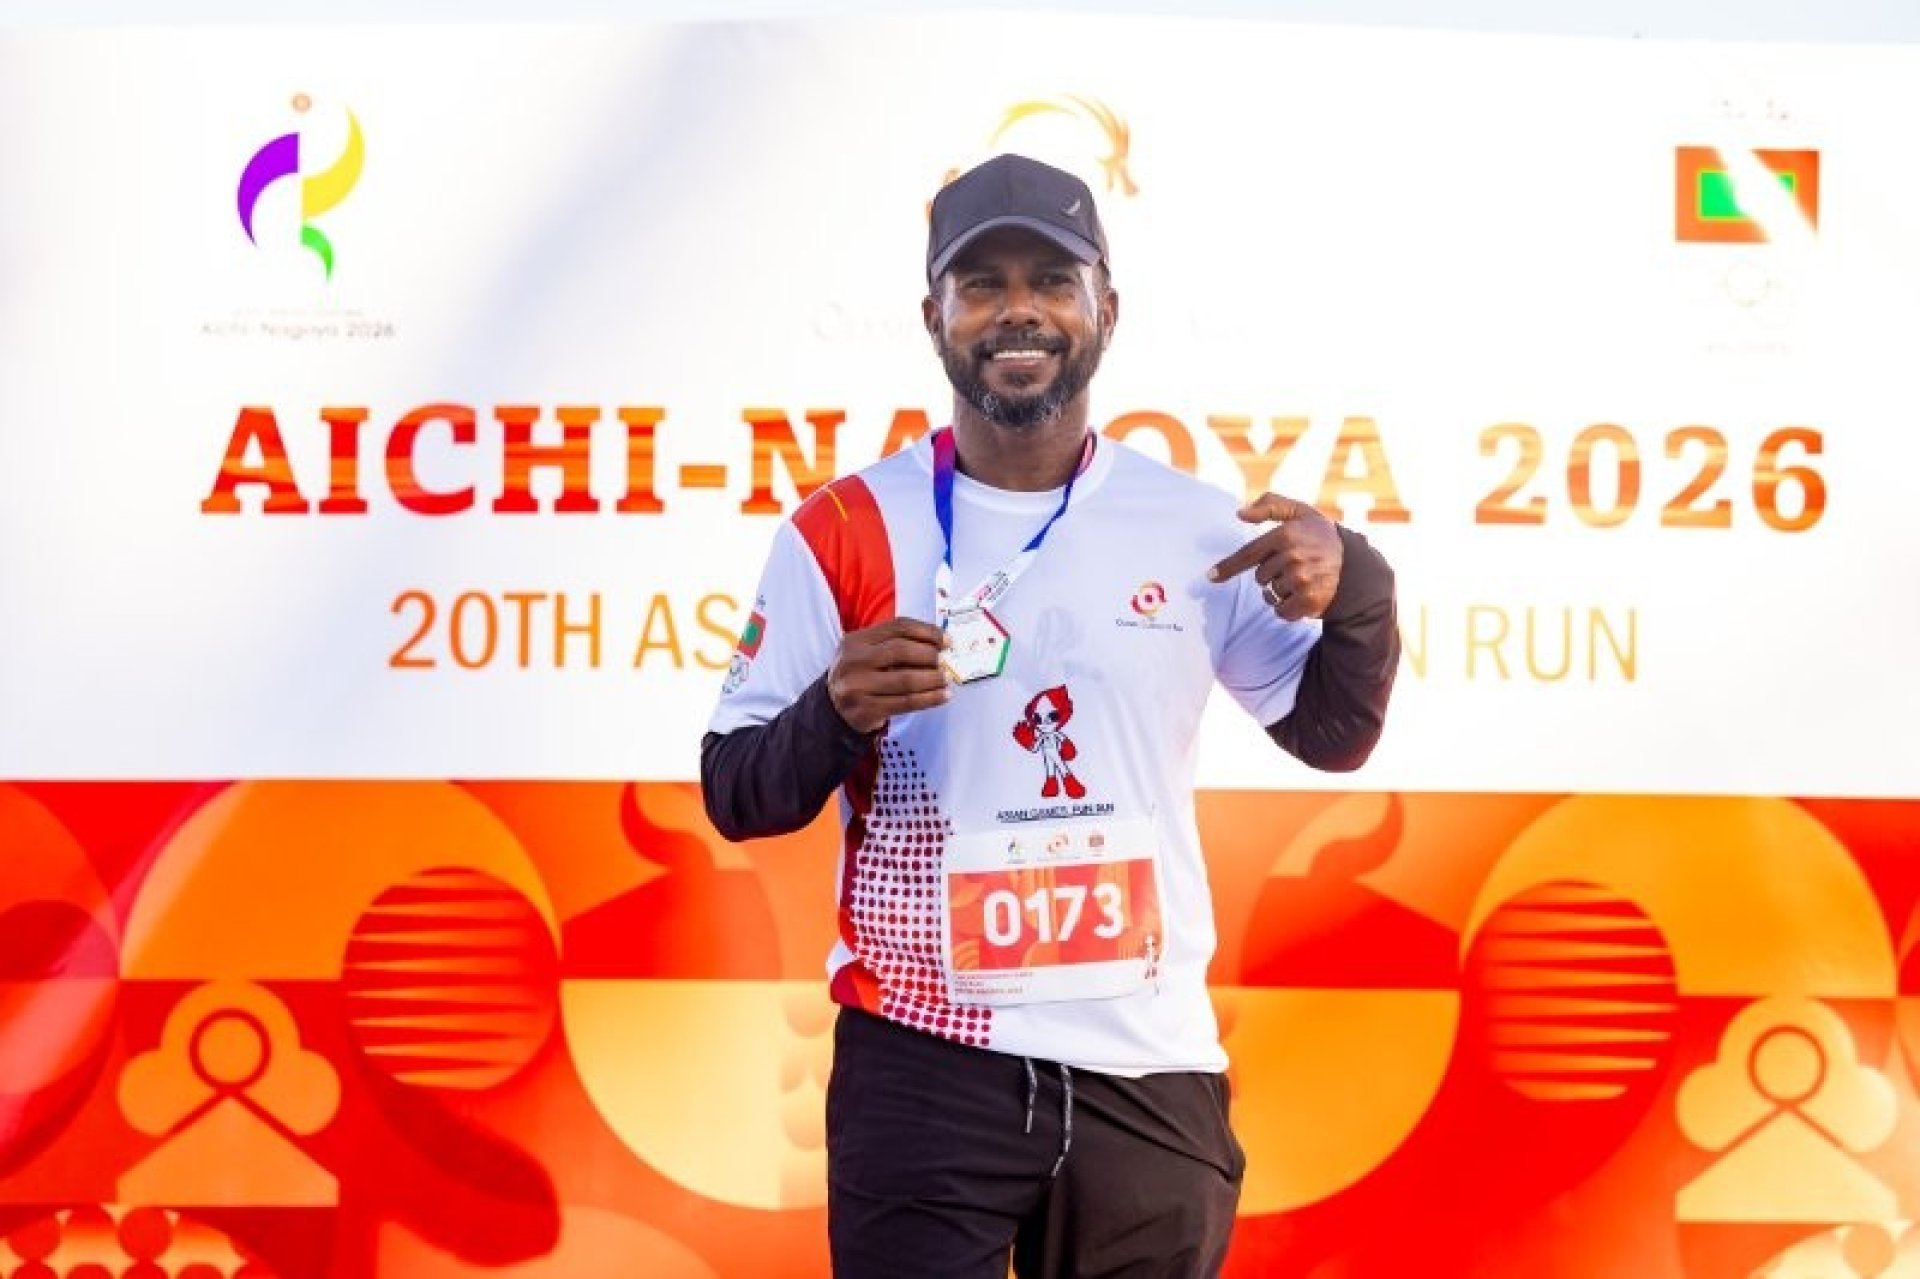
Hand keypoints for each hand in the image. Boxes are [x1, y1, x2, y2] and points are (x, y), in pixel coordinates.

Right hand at [827, 617, 949, 732]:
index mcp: (856, 640)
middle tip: (945, 663)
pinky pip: (906, 702)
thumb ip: (896, 644)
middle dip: (930, 656)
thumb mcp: (868, 653)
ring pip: (906, 680)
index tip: (946, 641)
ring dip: (933, 679)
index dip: (927, 632)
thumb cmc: (861, 677)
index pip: (898, 627)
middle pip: (902, 651)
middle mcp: (853, 661)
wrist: (833, 709)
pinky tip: (942, 696)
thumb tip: (939, 645)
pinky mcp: (865, 710)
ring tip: (946, 680)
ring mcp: (857, 687)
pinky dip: (930, 699)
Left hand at [1206, 493, 1342, 620]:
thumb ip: (1270, 506)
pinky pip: (1282, 612)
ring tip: (1301, 581)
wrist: (1356, 565)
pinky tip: (1303, 597)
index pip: (1248, 554)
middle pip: (1261, 578)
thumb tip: (1240, 513)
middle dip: (1272, 576)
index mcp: (1286, 535)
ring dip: (1280, 593)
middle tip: (1295, 567)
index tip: (1210, 577)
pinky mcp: (1309, 601)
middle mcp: (1293, 557)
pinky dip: (1288, 609)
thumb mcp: (1300, 512)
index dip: (1228, 567)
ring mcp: (1302, 579)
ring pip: (1271, 595)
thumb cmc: (1322, 536)